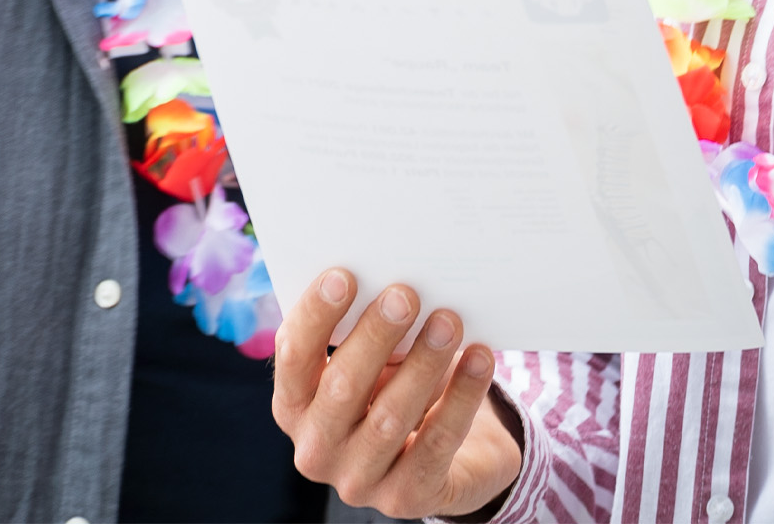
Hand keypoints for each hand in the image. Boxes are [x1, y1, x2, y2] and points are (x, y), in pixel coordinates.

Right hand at [273, 268, 520, 519]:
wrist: (448, 462)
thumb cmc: (397, 391)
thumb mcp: (374, 364)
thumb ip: (368, 332)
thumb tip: (393, 284)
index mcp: (294, 406)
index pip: (294, 356)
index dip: (315, 315)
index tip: (344, 275)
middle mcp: (316, 449)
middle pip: (342, 388)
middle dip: (375, 336)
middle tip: (405, 294)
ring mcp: (358, 481)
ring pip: (390, 417)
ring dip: (423, 363)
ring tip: (449, 321)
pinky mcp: (406, 497)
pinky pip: (437, 442)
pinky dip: (461, 396)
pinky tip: (479, 360)